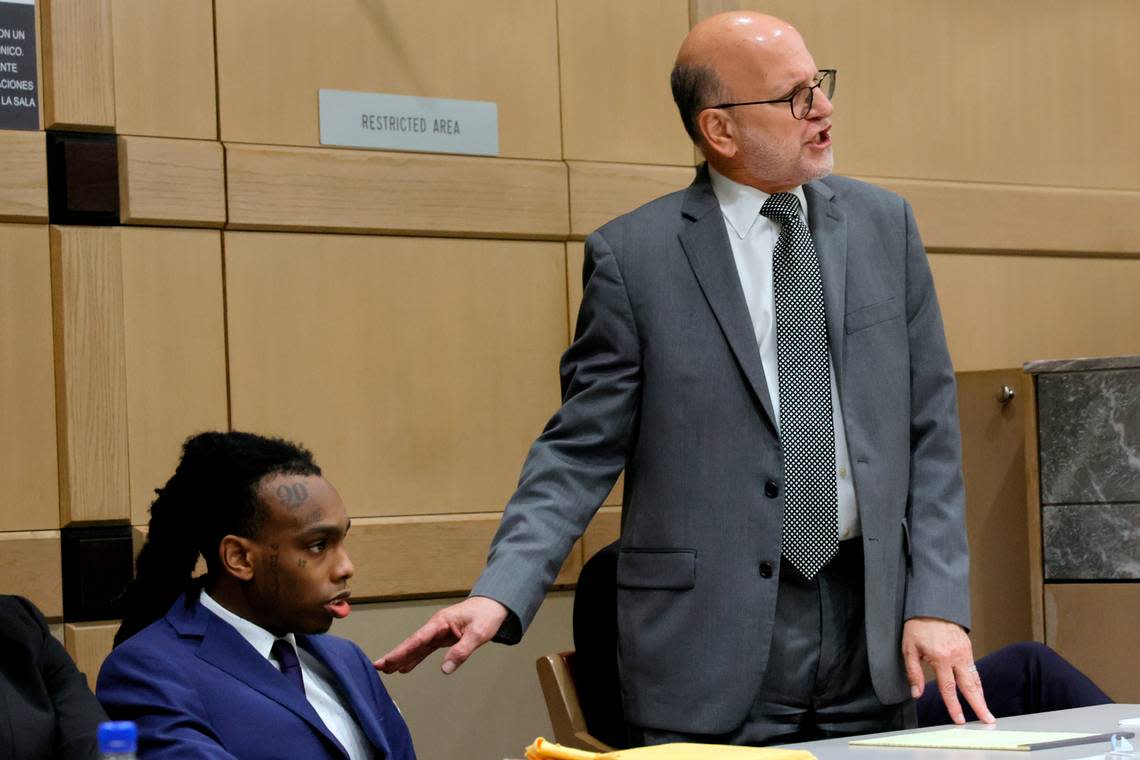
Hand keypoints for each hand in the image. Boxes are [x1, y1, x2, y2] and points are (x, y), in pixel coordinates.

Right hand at [373, 596, 507, 674]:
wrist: (494, 605)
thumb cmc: (486, 615)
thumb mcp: (478, 633)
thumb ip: (461, 651)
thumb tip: (445, 669)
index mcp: (440, 622)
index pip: (417, 639)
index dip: (401, 651)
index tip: (387, 661)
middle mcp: (436, 627)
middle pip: (412, 643)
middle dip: (395, 655)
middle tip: (377, 667)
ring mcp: (438, 632)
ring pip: (416, 647)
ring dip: (402, 658)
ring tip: (386, 670)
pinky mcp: (443, 637)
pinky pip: (425, 649)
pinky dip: (415, 658)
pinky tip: (405, 667)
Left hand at [902, 617, 993, 723]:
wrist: (932, 605)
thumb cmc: (917, 626)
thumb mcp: (908, 648)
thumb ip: (913, 672)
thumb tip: (916, 693)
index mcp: (940, 657)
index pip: (948, 688)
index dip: (954, 706)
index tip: (960, 720)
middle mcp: (956, 656)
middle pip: (969, 686)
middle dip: (979, 705)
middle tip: (988, 721)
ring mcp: (964, 651)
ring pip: (975, 678)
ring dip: (982, 696)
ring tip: (987, 712)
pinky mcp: (968, 647)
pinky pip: (974, 669)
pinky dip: (978, 683)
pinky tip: (979, 692)